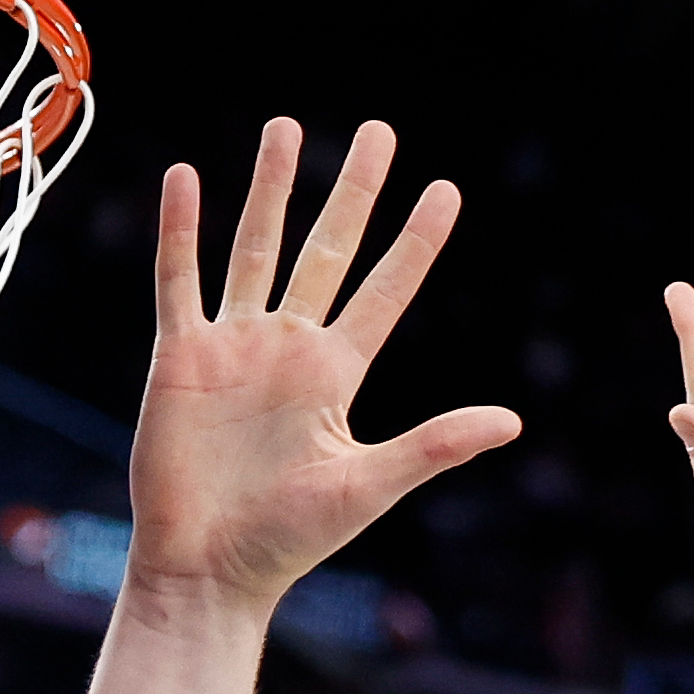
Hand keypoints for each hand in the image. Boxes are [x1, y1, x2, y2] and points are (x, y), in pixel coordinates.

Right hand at [126, 121, 519, 606]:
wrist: (210, 567)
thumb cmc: (290, 540)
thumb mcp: (370, 486)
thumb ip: (435, 446)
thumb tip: (513, 423)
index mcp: (337, 375)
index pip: (386, 292)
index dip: (415, 243)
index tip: (445, 191)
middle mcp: (290, 348)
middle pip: (327, 250)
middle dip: (353, 192)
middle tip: (379, 132)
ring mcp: (235, 346)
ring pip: (257, 247)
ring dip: (272, 188)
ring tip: (288, 127)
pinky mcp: (181, 356)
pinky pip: (181, 280)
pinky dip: (182, 231)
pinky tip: (186, 179)